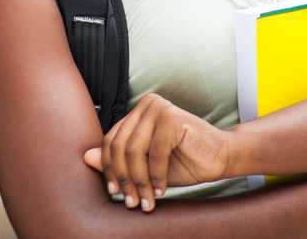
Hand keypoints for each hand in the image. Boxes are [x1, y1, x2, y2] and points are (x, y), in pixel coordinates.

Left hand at [82, 93, 230, 211]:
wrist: (220, 158)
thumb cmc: (184, 162)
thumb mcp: (145, 167)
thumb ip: (119, 160)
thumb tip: (86, 157)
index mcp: (138, 112)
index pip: (111, 140)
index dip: (110, 170)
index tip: (116, 193)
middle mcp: (147, 104)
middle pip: (120, 145)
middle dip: (124, 179)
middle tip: (133, 202)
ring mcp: (160, 108)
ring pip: (134, 150)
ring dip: (139, 181)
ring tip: (147, 200)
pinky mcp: (173, 117)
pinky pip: (154, 153)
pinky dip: (157, 176)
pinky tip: (162, 189)